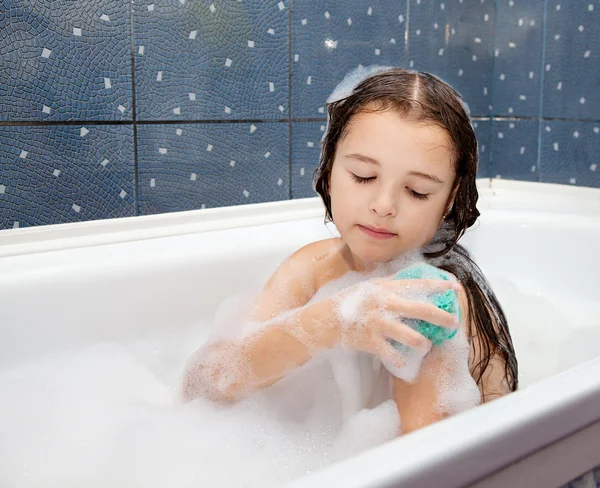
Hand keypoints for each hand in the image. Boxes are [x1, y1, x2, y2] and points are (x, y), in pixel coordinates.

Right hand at [328, 277, 460, 367]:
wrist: (324, 321)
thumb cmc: (348, 302)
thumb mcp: (368, 287)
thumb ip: (389, 283)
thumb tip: (411, 277)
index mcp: (384, 288)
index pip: (417, 284)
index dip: (438, 285)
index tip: (456, 287)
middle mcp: (383, 304)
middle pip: (421, 309)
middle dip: (442, 316)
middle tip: (454, 322)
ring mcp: (377, 324)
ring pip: (411, 336)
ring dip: (422, 342)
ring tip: (426, 345)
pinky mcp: (370, 341)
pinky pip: (393, 354)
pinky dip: (400, 359)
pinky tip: (403, 360)